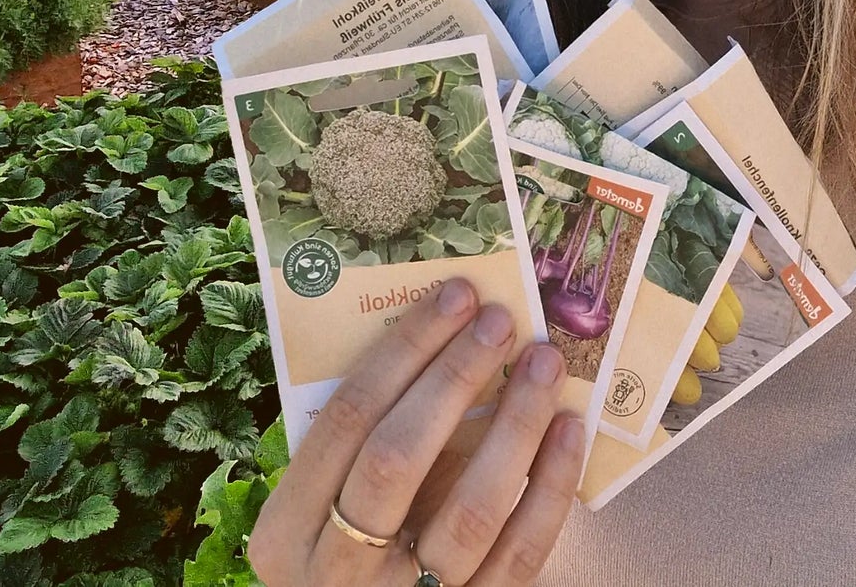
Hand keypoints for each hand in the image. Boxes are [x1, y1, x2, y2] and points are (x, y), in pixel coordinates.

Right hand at [248, 278, 582, 586]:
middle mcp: (338, 571)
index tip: (452, 297)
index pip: (345, 419)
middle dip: (453, 377)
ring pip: (469, 511)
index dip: (402, 351)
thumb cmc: (341, 556)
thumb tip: (436, 342)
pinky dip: (550, 485)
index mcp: (287, 531)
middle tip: (498, 319)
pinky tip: (568, 429)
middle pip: (398, 458)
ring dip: (514, 424)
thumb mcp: (315, 513)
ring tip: (543, 362)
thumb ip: (356, 448)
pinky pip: (520, 555)